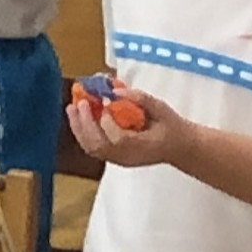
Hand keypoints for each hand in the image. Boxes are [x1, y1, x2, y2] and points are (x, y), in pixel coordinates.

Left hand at [67, 74, 181, 168]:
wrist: (179, 148)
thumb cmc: (171, 127)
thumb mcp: (162, 108)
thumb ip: (141, 99)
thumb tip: (116, 90)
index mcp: (142, 147)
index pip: (118, 139)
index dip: (107, 122)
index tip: (104, 102)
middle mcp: (128, 157)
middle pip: (99, 146)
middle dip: (86, 124)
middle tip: (80, 103)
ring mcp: (119, 160)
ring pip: (92, 149)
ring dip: (79, 128)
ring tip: (71, 108)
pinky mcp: (114, 158)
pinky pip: (93, 148)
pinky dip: (83, 133)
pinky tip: (78, 117)